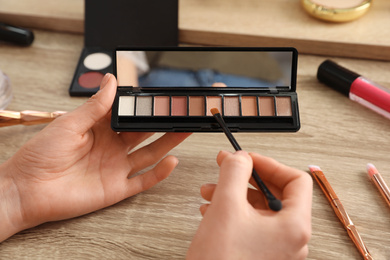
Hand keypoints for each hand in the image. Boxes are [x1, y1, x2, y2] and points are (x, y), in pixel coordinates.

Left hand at [0, 74, 190, 241]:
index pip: (128, 115)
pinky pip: (143, 181)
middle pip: (144, 133)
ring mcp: (116, 167)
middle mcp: (112, 147)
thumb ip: (95, 106)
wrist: (28, 190)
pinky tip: (172, 161)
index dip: (144, 107)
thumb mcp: (69, 124)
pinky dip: (159, 173)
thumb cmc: (40, 155)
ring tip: (186, 130)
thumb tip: (110, 80)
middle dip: (162, 122)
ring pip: (150, 154)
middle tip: (180, 112)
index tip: (160, 97)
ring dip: (169, 143)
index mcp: (100, 129)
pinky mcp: (117, 188)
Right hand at [187, 150, 311, 259]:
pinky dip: (233, 211)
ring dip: (235, 193)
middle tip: (226, 167)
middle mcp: (291, 239)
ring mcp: (277, 249)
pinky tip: (211, 208)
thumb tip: (240, 157)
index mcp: (294, 226)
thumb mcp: (226, 206)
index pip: (296, 180)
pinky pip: (251, 224)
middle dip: (246, 177)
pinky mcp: (260, 255)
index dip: (269, 163)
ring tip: (210, 190)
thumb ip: (235, 172)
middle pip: (276, 193)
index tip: (246, 158)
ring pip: (260, 208)